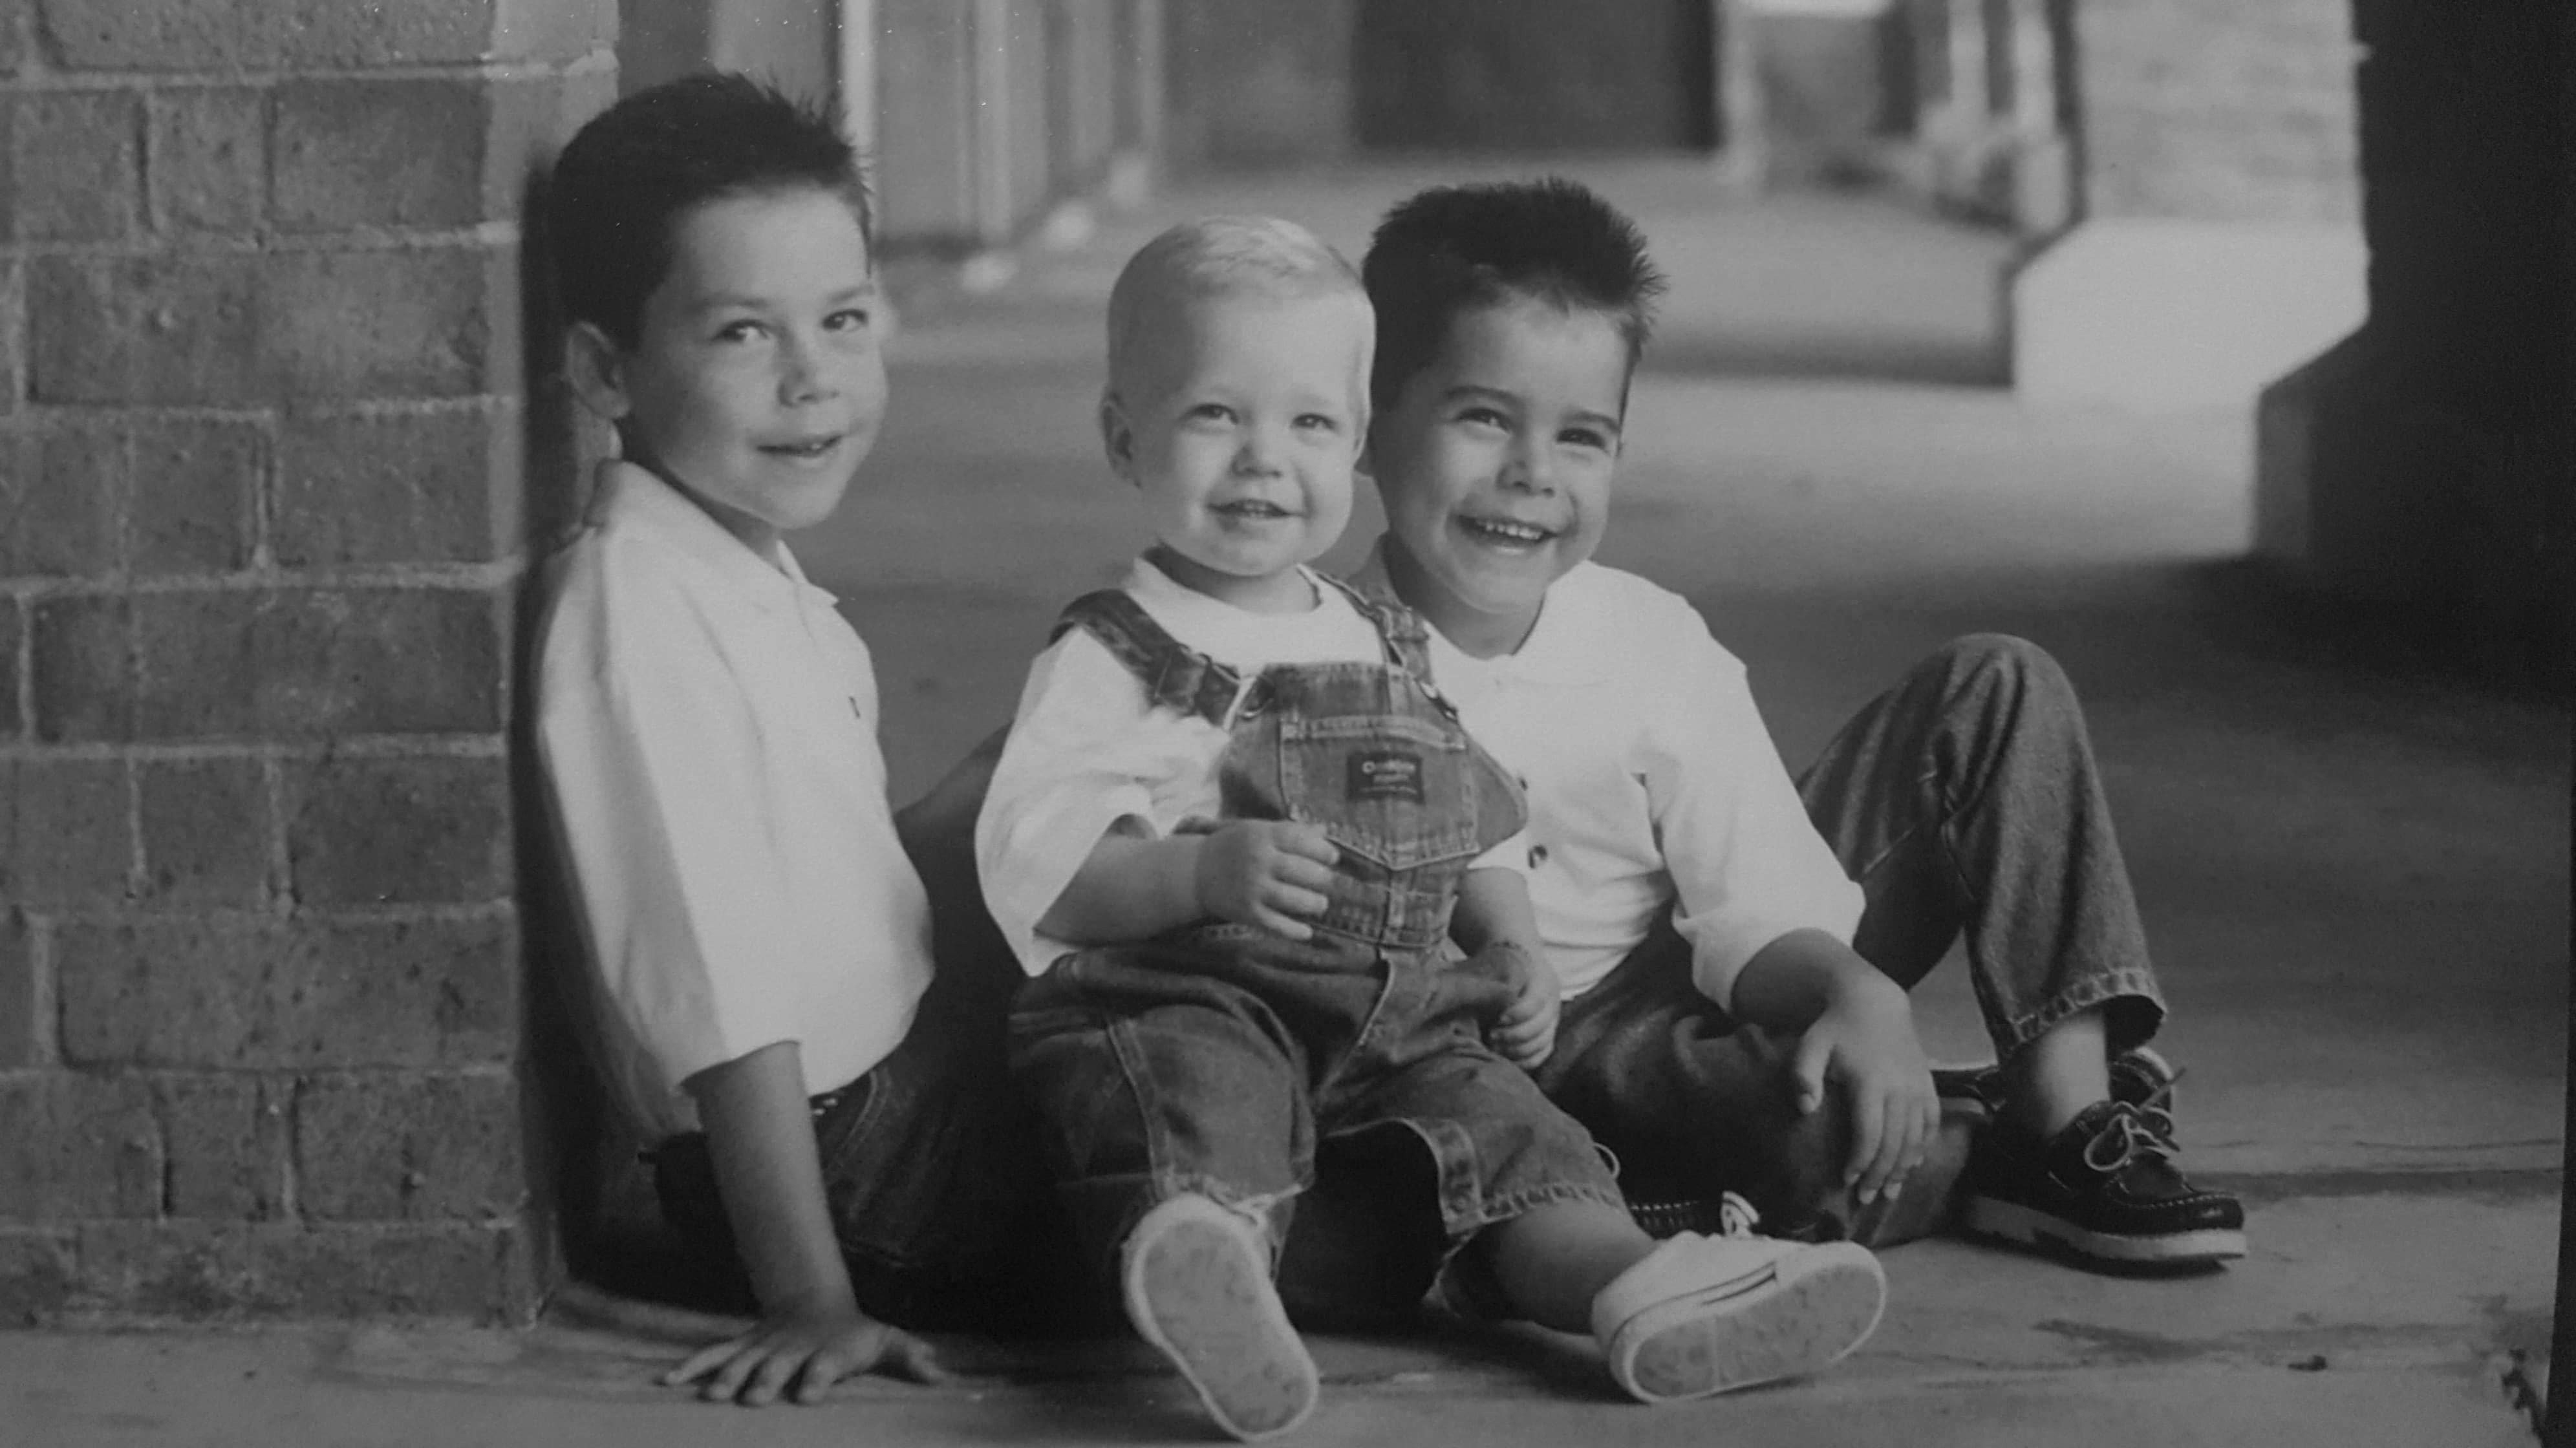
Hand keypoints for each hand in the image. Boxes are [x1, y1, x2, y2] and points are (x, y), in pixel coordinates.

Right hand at [660, 1301, 947, 1405]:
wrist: (816, 1304)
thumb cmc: (854, 1335)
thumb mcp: (885, 1341)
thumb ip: (910, 1357)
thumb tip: (942, 1375)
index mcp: (828, 1351)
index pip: (825, 1365)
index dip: (818, 1377)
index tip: (809, 1394)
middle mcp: (792, 1350)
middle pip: (778, 1366)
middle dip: (766, 1380)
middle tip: (755, 1397)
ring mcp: (762, 1349)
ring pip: (741, 1362)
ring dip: (726, 1377)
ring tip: (710, 1395)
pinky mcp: (740, 1349)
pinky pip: (712, 1356)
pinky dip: (690, 1366)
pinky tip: (666, 1380)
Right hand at [1193, 821, 1338, 939]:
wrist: (1195, 871)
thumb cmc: (1234, 847)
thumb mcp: (1258, 831)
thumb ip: (1291, 831)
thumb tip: (1325, 830)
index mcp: (1262, 836)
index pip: (1301, 840)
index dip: (1323, 850)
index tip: (1333, 858)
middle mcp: (1259, 861)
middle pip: (1302, 871)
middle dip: (1322, 878)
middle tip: (1327, 882)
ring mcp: (1253, 888)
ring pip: (1294, 899)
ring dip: (1314, 904)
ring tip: (1320, 904)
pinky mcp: (1247, 912)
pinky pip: (1276, 925)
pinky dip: (1294, 931)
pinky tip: (1306, 933)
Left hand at [1478, 941, 1560, 1069]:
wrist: (1519, 963)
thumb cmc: (1501, 963)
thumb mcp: (1498, 965)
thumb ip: (1491, 983)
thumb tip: (1474, 997)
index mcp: (1542, 980)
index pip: (1536, 1002)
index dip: (1517, 1014)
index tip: (1497, 1020)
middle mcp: (1552, 1001)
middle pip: (1540, 1026)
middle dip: (1514, 1036)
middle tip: (1490, 1037)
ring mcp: (1552, 1020)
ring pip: (1542, 1043)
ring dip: (1517, 1050)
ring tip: (1494, 1048)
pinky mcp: (1548, 1034)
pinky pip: (1542, 1053)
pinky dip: (1525, 1061)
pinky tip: (1506, 1059)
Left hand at [1789, 975, 1938, 1206]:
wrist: (1875, 1003)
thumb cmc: (1836, 1029)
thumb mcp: (1811, 1045)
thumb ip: (1804, 1076)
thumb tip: (1805, 1109)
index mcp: (1871, 1082)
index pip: (1869, 1133)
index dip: (1861, 1161)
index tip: (1848, 1180)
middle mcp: (1900, 1089)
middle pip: (1895, 1143)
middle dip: (1880, 1174)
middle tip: (1867, 1199)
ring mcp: (1918, 1088)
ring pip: (1915, 1138)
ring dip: (1903, 1169)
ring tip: (1890, 1192)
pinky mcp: (1928, 1086)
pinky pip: (1931, 1124)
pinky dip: (1923, 1147)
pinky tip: (1912, 1165)